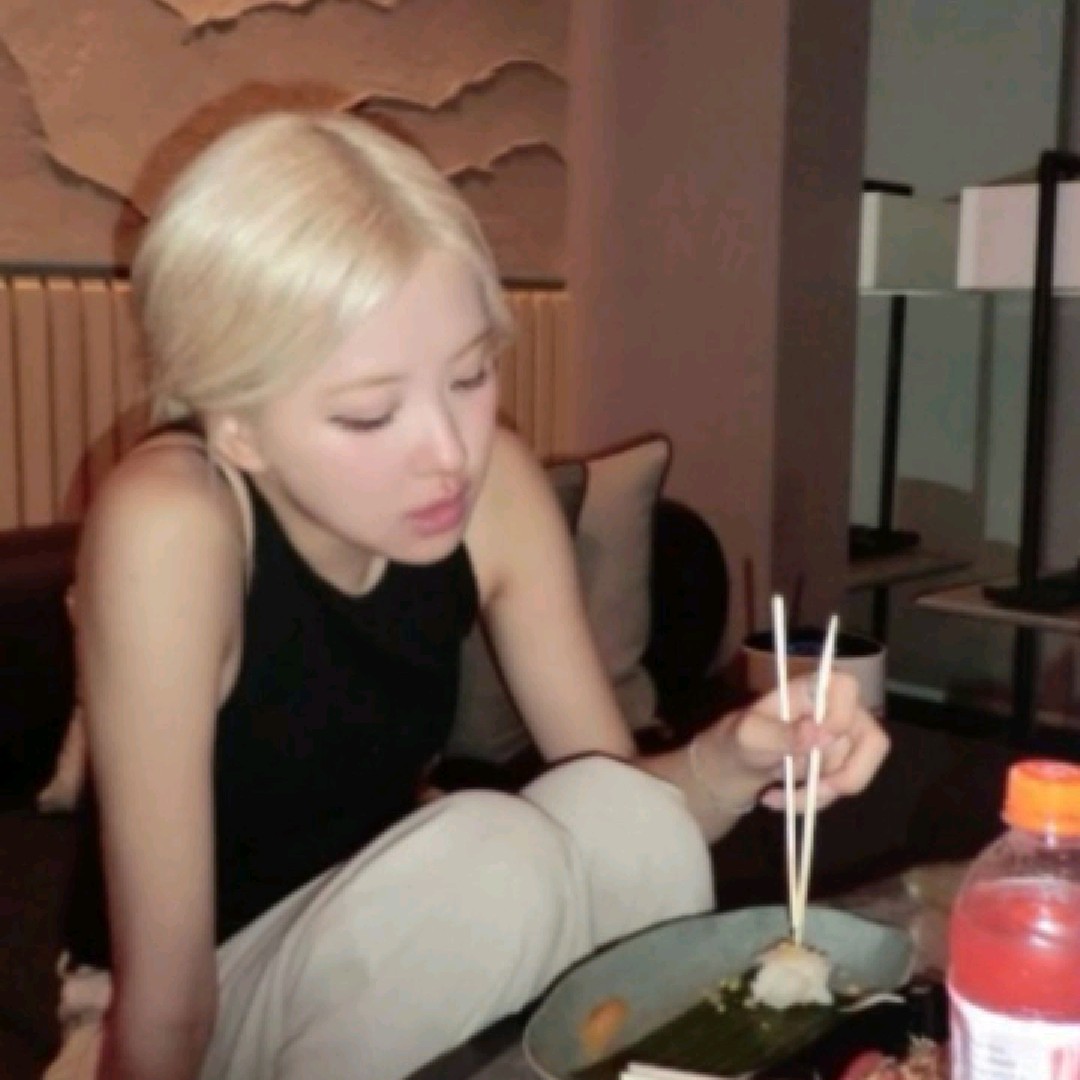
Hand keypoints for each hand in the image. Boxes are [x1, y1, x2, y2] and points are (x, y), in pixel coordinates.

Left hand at [705, 672, 889, 812]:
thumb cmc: (742, 739)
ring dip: (813, 789)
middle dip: (814, 766)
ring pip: (852, 771)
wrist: (738, 767)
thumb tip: (817, 734)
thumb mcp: (748, 737)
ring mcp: (849, 736)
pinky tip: (786, 800)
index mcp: (812, 687)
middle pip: (851, 740)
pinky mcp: (849, 763)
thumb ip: (778, 734)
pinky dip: (816, 801)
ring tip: (778, 788)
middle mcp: (839, 707)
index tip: (815, 740)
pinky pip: (849, 788)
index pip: (846, 687)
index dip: (839, 716)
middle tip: (782, 770)